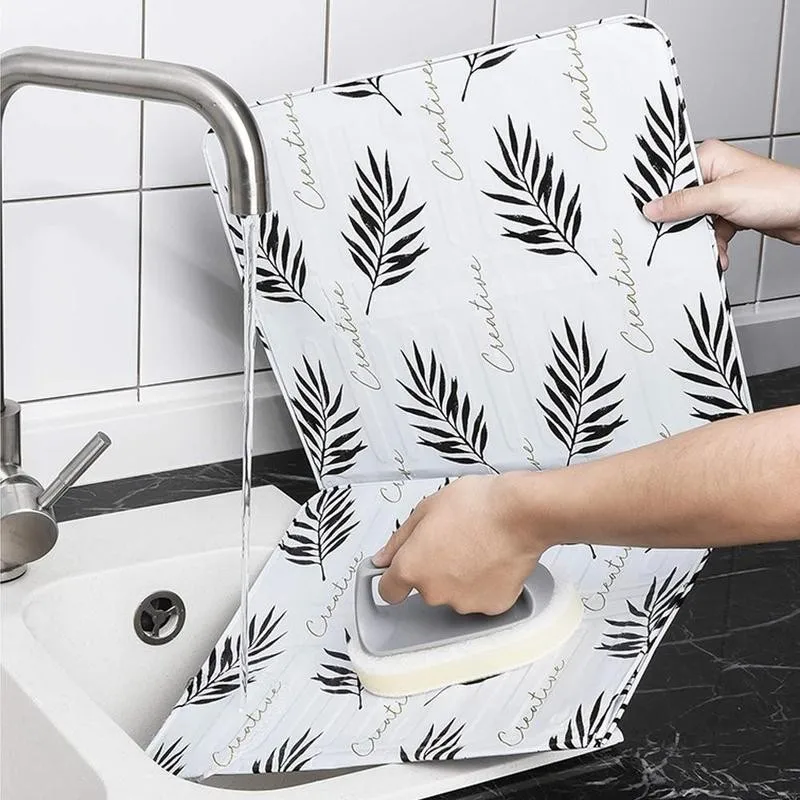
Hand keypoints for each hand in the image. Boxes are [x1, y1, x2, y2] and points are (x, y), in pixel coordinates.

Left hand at [371, 474, 543, 614]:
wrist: (520, 513)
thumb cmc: (476, 505)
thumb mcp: (426, 509)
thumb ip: (399, 540)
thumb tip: (383, 558)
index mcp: (412, 568)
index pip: (389, 590)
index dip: (395, 578)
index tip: (403, 569)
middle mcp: (434, 592)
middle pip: (425, 589)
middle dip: (434, 569)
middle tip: (453, 541)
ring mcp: (464, 603)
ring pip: (454, 594)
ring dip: (460, 577)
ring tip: (477, 547)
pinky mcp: (492, 606)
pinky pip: (481, 598)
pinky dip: (485, 584)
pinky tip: (493, 559)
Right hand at [643, 139, 799, 269]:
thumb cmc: (779, 193)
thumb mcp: (723, 197)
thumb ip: (685, 203)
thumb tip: (652, 208)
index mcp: (709, 157)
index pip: (671, 177)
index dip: (659, 199)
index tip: (648, 218)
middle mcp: (714, 174)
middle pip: (681, 202)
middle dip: (682, 225)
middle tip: (676, 238)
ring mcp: (723, 195)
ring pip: (695, 221)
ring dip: (701, 240)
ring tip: (709, 249)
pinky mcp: (730, 213)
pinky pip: (710, 232)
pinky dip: (714, 245)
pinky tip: (720, 253)